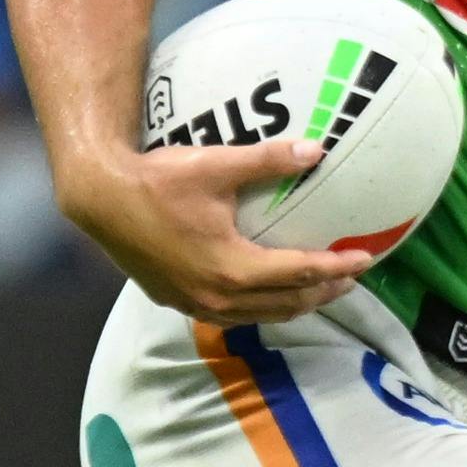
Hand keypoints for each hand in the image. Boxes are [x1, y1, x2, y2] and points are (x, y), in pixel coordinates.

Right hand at [68, 140, 373, 324]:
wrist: (100, 200)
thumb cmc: (156, 182)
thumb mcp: (216, 165)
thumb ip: (268, 161)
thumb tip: (317, 151)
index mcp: (233, 268)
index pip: (300, 272)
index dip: (337, 267)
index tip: (366, 258)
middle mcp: (218, 296)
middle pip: (287, 302)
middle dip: (324, 290)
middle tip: (352, 276)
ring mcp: (196, 304)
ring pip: (261, 315)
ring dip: (295, 303)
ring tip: (320, 288)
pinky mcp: (179, 301)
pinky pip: (234, 315)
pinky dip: (261, 308)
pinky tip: (267, 295)